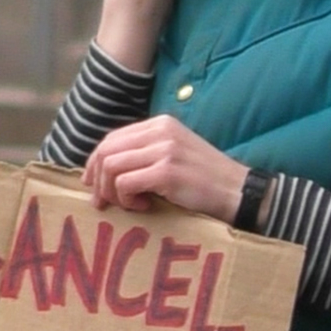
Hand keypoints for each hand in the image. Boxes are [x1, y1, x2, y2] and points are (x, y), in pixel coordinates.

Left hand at [83, 115, 249, 224]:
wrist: (237, 191)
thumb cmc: (205, 179)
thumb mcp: (174, 154)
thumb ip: (146, 153)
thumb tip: (104, 169)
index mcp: (160, 124)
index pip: (112, 138)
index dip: (95, 162)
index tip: (92, 184)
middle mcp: (160, 131)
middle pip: (106, 151)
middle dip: (97, 179)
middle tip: (102, 202)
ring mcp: (164, 149)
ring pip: (111, 167)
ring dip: (112, 192)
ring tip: (130, 205)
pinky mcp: (166, 171)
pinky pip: (125, 183)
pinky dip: (127, 200)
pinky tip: (145, 206)